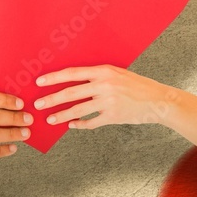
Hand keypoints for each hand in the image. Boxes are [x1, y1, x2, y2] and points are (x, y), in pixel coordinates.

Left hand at [33, 65, 177, 128]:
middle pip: (71, 92)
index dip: (54, 78)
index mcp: (103, 71)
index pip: (73, 73)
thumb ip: (98, 76)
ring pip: (78, 109)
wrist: (158, 100)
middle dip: (51, 99)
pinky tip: (72, 125)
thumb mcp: (117, 73)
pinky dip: (80, 125)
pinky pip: (91, 122)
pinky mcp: (113, 116)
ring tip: (50, 118)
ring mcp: (108, 102)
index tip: (40, 82)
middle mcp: (104, 85)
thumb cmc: (137, 85)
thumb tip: (74, 80)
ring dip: (61, 115)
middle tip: (38, 104)